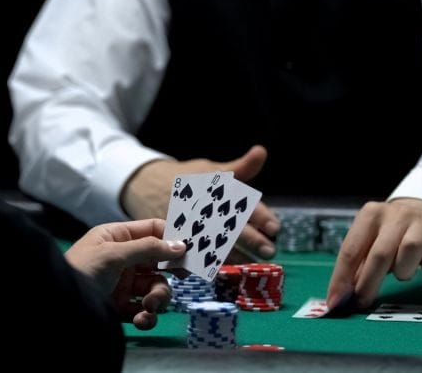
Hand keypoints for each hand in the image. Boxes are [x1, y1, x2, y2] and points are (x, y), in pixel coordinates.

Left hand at [64, 219, 185, 329]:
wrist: (58, 307)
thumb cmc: (82, 270)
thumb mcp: (114, 254)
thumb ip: (148, 248)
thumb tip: (180, 244)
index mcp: (117, 237)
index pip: (152, 231)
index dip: (172, 238)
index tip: (192, 249)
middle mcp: (122, 259)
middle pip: (158, 263)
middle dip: (167, 274)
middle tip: (181, 278)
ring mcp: (122, 284)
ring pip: (154, 288)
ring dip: (157, 298)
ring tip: (149, 306)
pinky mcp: (120, 307)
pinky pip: (144, 310)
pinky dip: (146, 316)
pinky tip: (141, 319)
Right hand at [120, 145, 279, 258]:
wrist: (146, 184)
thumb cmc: (187, 177)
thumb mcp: (212, 169)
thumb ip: (240, 167)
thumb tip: (261, 152)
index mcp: (212, 186)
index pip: (240, 200)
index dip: (259, 215)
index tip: (274, 228)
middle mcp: (200, 204)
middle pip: (229, 224)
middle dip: (251, 239)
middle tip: (269, 250)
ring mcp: (185, 221)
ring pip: (212, 241)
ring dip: (234, 254)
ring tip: (251, 263)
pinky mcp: (172, 234)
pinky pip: (190, 251)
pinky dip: (203, 261)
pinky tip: (219, 269)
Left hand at [325, 198, 421, 310]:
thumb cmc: (389, 234)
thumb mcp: (369, 240)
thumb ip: (356, 266)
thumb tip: (341, 297)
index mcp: (370, 215)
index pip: (351, 250)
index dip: (341, 279)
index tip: (336, 302)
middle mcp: (396, 215)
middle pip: (380, 254)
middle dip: (368, 284)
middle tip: (362, 302)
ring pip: (410, 252)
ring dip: (403, 271)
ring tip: (402, 270)